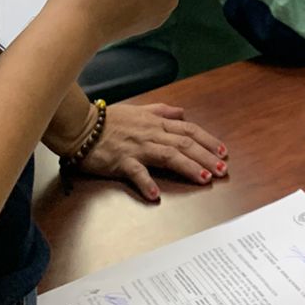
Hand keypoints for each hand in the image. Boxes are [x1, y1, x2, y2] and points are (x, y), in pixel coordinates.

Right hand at [79, 103, 227, 201]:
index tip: (223, 151)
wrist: (81, 126)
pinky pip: (136, 172)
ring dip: (188, 167)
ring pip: (168, 155)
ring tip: (204, 179)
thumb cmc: (108, 120)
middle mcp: (151, 133)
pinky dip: (146, 182)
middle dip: (206, 156)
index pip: (188, 130)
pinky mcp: (121, 161)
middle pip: (184, 143)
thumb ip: (162, 110)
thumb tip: (181, 112)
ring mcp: (137, 147)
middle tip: (222, 169)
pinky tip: (155, 194)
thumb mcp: (139, 109)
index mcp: (156, 122)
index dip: (208, 140)